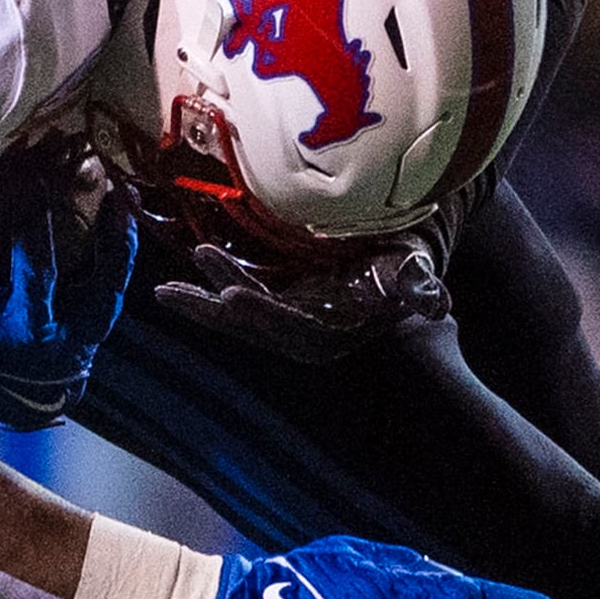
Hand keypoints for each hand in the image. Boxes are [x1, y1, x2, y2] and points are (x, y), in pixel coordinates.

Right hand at [0, 137, 137, 428]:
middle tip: (31, 162)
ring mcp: (64, 329)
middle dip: (31, 211)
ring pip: (78, 269)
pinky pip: (114, 278)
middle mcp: (22, 330)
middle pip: (30, 263)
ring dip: (82, 217)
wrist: (23, 403)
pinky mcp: (95, 325)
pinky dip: (121, 238)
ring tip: (85, 168)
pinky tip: (124, 199)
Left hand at [152, 229, 447, 364]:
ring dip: (199, 302)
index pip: (292, 325)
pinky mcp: (271, 302)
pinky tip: (173, 286)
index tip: (233, 295)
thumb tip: (436, 302)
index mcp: (331, 330)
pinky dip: (204, 291)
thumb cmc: (404, 266)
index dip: (263, 312)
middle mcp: (301, 332)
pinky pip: (232, 299)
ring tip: (163, 292)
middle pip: (251, 324)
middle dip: (213, 310)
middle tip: (175, 293)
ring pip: (234, 315)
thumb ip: (419, 287)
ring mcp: (283, 319)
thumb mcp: (412, 272)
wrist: (395, 267)